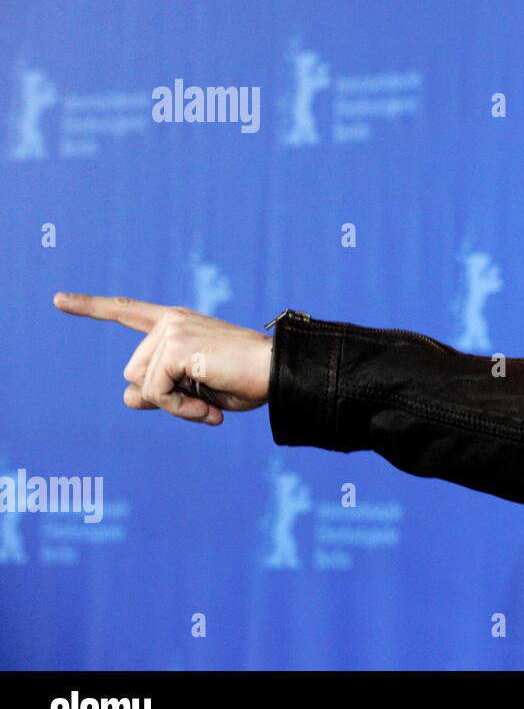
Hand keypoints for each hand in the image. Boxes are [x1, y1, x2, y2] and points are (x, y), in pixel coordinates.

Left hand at [52, 292, 272, 425]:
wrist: (280, 373)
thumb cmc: (247, 380)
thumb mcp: (196, 389)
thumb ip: (159, 390)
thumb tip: (126, 395)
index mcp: (178, 324)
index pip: (127, 312)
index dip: (92, 307)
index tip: (59, 300)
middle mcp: (172, 321)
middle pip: (134, 372)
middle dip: (163, 396)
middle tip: (204, 403)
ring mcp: (172, 331)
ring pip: (142, 384)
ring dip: (174, 405)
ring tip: (209, 405)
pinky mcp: (176, 347)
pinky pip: (157, 392)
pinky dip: (180, 409)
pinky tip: (208, 409)